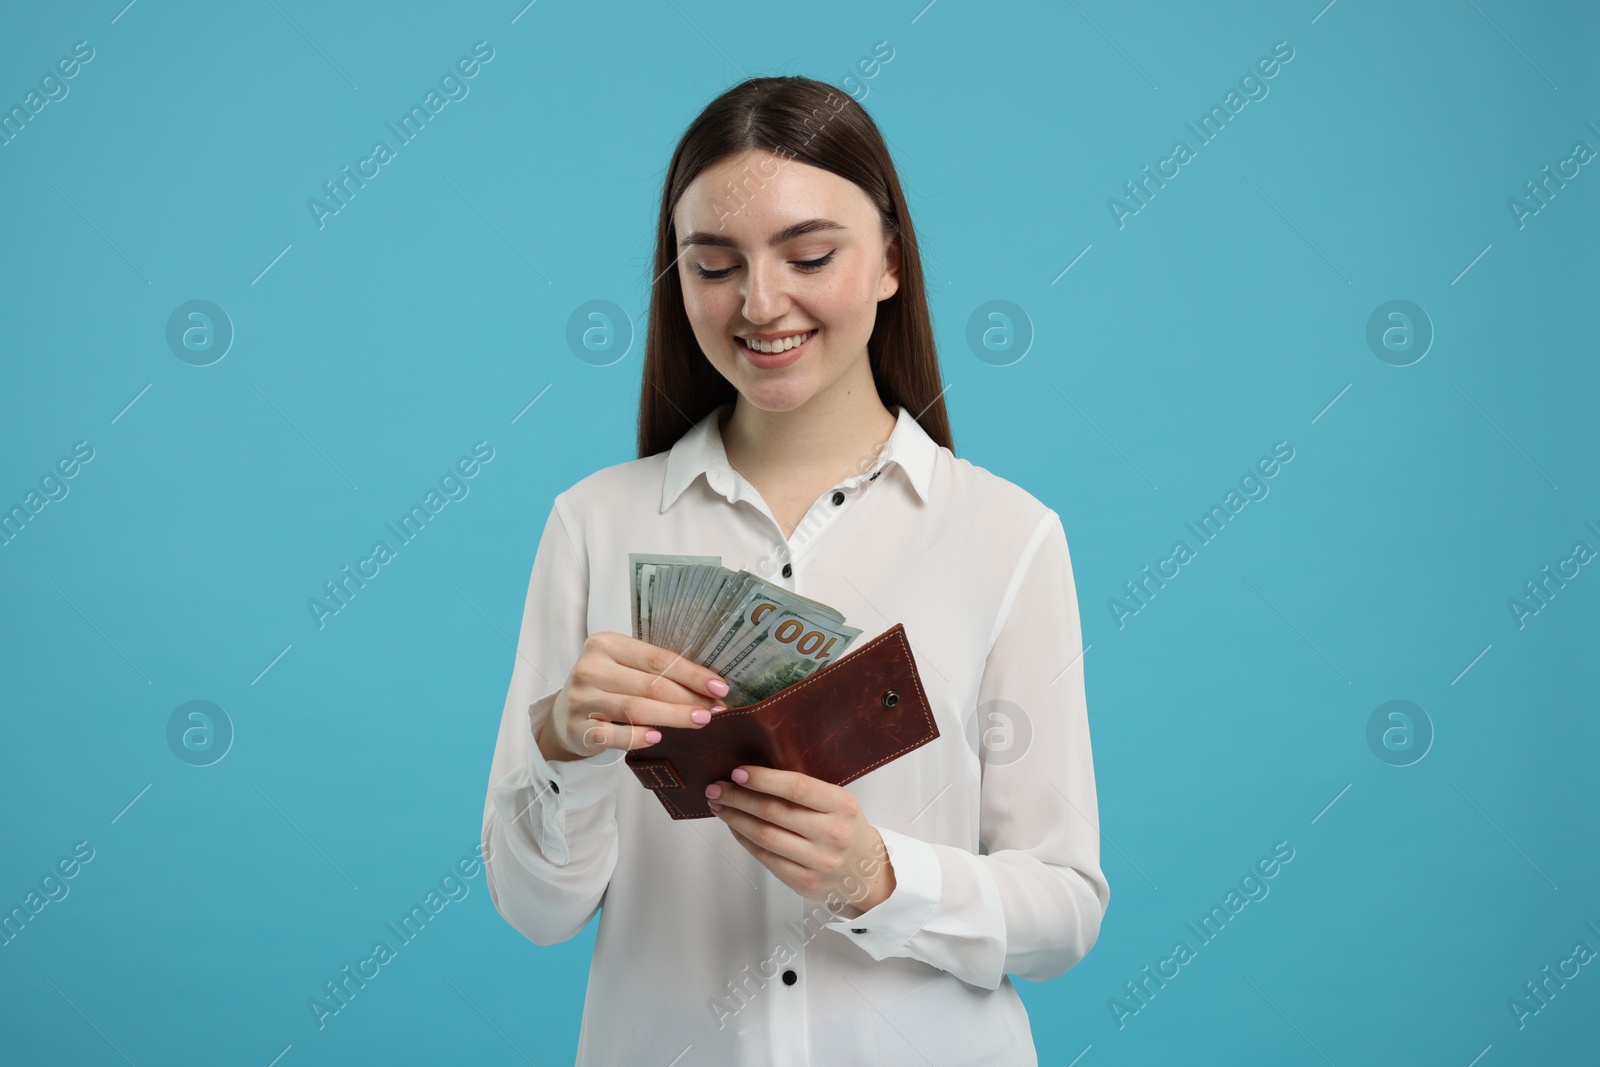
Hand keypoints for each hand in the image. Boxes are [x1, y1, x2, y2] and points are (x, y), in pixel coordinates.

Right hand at [536, 632, 729, 761]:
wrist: (563, 716)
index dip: (692, 674)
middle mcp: (590, 668)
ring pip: (636, 709)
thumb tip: (708, 688)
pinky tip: (658, 738)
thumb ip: (655, 672)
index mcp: (605, 644)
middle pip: (650, 685)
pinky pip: (614, 735)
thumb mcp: (624, 669)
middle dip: (688, 699)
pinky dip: (639, 737)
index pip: (657, 658)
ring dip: (673, 717)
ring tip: (699, 721)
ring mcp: (581, 699)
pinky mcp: (576, 728)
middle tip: (715, 710)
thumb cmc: (605, 688)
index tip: (719, 687)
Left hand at [705, 766, 894, 917]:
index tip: (737, 772)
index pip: (797, 788)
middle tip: (717, 788)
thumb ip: (805, 791)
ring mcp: (818, 862)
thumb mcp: (838, 802)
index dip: (763, 779)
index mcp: (842, 806)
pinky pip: (765, 858)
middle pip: (774, 812)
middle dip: (738, 797)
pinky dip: (744, 840)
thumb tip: (754, 775)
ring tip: (719, 805)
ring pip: (765, 836)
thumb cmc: (845, 828)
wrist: (866, 872)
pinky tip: (735, 826)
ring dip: (735, 818)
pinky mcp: (804, 882)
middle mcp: (832, 834)